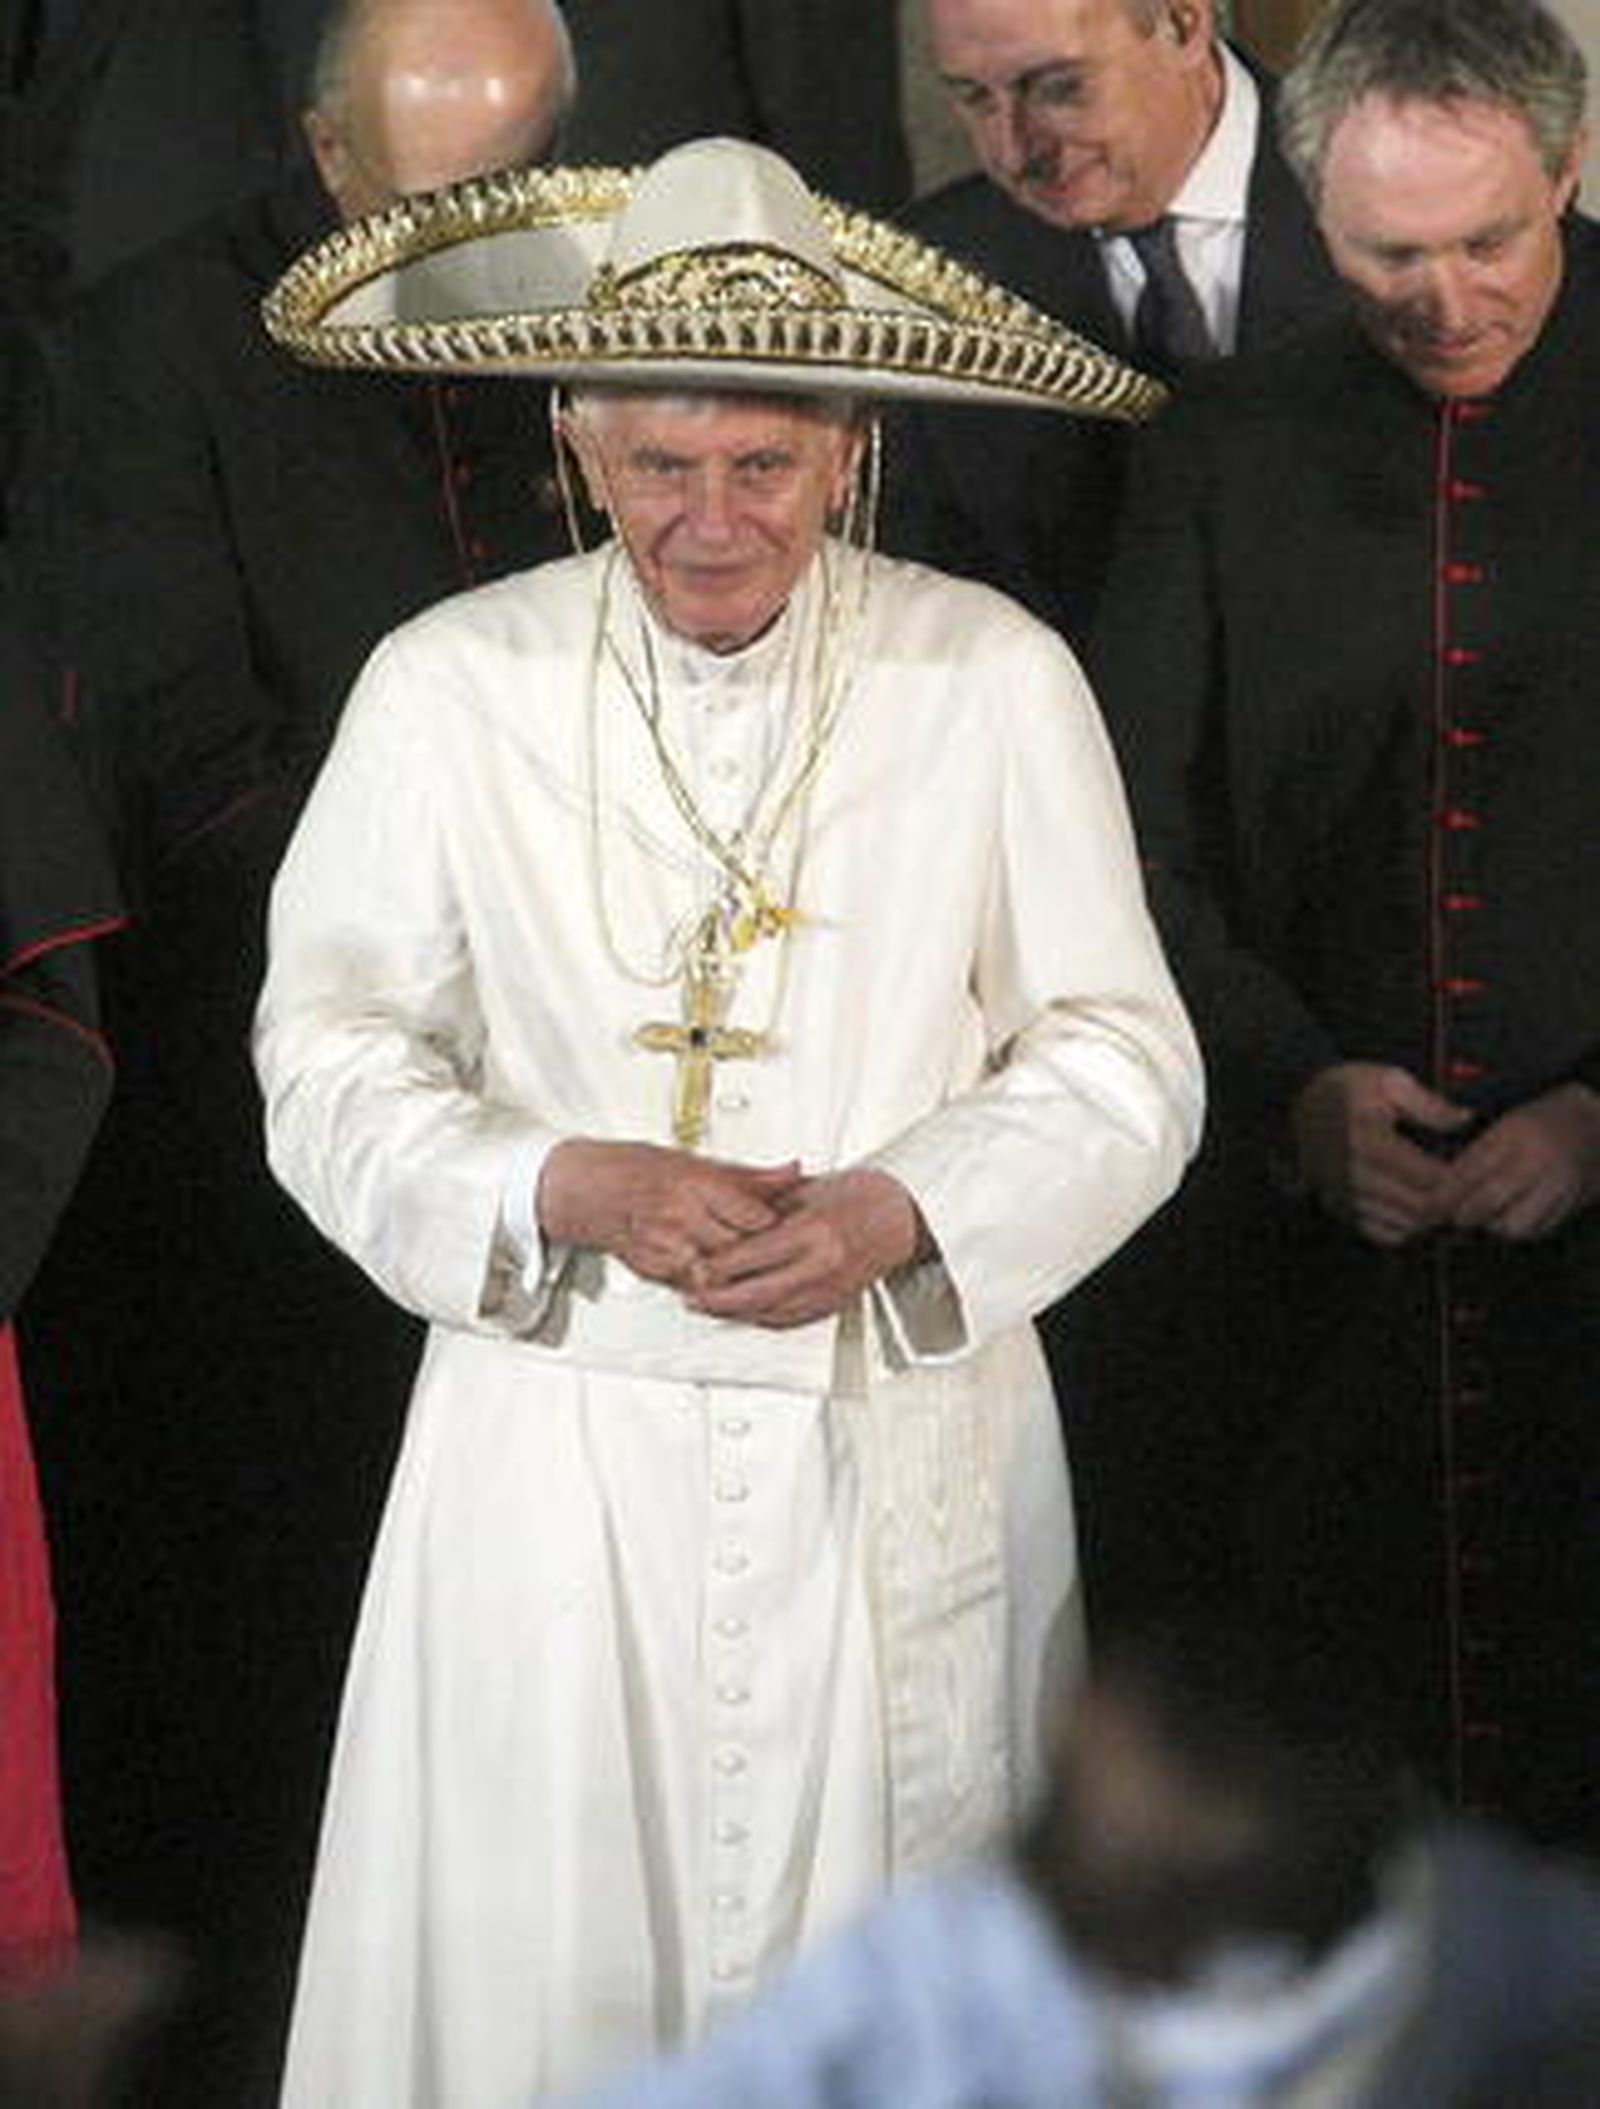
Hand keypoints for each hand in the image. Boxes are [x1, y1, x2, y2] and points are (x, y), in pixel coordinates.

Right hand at [537, 1139, 802, 1286]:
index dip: (775, 1224)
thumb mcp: (694, 1160)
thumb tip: (792, 1172)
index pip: (752, 1216)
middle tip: (776, 1250)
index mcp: (694, 1183)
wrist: (582, 1189)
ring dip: (733, 1271)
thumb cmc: (634, 1168)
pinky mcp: (651, 1268)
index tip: (788, 1225)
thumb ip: (748, 1175)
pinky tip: (714, 1270)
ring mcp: (663, 1245)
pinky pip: (692, 1283)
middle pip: (738, 1247)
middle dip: (758, 1252)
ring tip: (748, 1264)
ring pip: (717, 1272)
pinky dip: (706, 1279)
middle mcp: (679, 1215)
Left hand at [683, 1168, 926, 1329]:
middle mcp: (822, 1266)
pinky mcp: (834, 1303)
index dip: (718, 1265)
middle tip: (691, 1296)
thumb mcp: (808, 1189)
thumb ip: (767, 1207)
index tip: (695, 1265)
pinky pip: (791, 1319)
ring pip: (771, 1312)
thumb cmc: (859, 1195)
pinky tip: (744, 1314)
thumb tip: (725, 1222)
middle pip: (756, 1292)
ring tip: (709, 1308)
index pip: (752, 1256)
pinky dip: (762, 1319)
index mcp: (813, 1232)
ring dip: (736, 1313)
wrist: (902, 1216)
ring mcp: (830, 1289)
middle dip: (718, 1298)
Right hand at [1290, 1062, 1472, 1246]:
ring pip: (1407, 1224)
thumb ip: (1428, 1103)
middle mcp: (1354, 1175)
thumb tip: (1464, 1119)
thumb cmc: (1348, 1090)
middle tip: (1468, 1187)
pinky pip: (1385, 1234)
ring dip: (1431, 1215)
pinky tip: (1415, 1205)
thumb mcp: (1388, 1080)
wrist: (1301, 1106)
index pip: (1430, 1178)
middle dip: (1451, 1201)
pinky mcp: (1342, 1210)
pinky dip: (1407, 1226)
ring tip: (1445, 1194)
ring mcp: (1345, 1196)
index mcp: (1368, 1140)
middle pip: (1422, 1207)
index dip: (1461, 1180)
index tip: (1476, 1170)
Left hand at [1439, 1082, 1599, 1240]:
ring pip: (1512, 1224)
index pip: (1469, 1171)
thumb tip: (1441, 1187)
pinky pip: (1537, 1230)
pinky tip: (1512, 1215)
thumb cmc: (1543, 1123)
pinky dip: (1519, 1228)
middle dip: (1463, 1214)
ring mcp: (1560, 1183)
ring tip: (1487, 1213)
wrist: (1596, 1126)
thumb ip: (1475, 1154)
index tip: (1428, 1207)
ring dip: (1493, 1224)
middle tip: (1453, 1215)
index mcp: (1515, 1132)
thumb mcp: (1506, 1125)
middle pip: (1487, 1202)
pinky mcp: (1574, 1202)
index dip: (1444, 1195)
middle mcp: (1538, 1159)